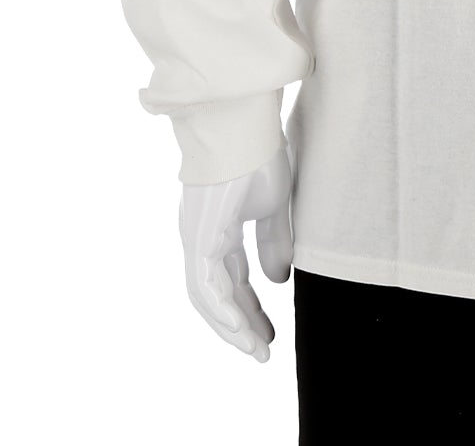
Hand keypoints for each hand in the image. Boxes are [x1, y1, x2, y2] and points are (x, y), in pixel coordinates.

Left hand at [179, 147, 292, 362]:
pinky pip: (205, 284)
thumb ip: (274, 242)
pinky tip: (239, 327)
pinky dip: (220, 308)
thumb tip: (278, 280)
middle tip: (263, 350)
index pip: (233, 279)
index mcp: (219, 229)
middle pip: (219, 294)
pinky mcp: (198, 235)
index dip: (251, 308)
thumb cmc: (259, 156)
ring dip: (231, 325)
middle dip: (241, 324)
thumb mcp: (274, 206)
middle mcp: (201, 238)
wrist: (244, 125)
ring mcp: (196, 238)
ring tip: (254, 348)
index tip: (270, 333)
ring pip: (208, 297)